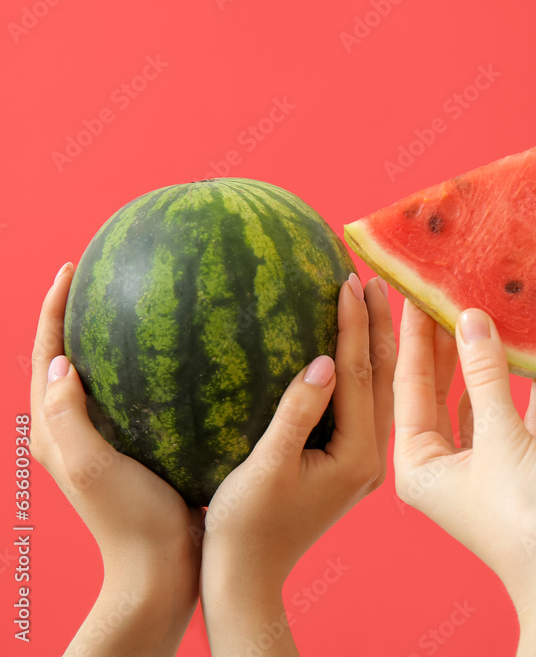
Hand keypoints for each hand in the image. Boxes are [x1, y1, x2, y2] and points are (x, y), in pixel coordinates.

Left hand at [30, 263, 202, 655]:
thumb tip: (60, 361)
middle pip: (67, 358)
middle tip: (102, 274)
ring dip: (113, 337)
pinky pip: (141, 396)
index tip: (70, 267)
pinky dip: (154, 369)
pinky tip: (190, 358)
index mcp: (54, 431)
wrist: (160, 568)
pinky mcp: (138, 449)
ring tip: (144, 303)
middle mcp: (74, 430)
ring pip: (104, 375)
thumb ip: (67, 416)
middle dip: (77, 314)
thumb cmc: (127, 520)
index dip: (51, 309)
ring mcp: (107, 440)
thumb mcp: (89, 465)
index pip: (44, 355)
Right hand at [200, 274, 394, 655]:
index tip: (353, 280)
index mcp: (359, 456)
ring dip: (382, 344)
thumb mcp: (267, 468)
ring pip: (383, 389)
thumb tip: (325, 361)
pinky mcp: (350, 460)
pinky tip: (359, 346)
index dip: (358, 327)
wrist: (246, 575)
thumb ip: (297, 414)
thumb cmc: (246, 526)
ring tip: (379, 298)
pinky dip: (369, 369)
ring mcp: (365, 459)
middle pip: (387, 378)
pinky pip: (369, 404)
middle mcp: (373, 456)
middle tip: (379, 276)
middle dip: (384, 327)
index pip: (365, 377)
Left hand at [393, 302, 535, 656]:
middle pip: (443, 392)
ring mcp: (488, 470)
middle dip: (448, 343)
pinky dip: (533, 392)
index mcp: (419, 466)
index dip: (414, 336)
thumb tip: (471, 318)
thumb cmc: (524, 519)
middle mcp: (447, 467)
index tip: (416, 289)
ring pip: (485, 403)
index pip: (410, 386)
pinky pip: (524, 420)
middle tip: (448, 289)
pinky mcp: (526, 472)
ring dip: (492, 364)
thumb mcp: (500, 438)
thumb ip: (486, 376)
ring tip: (492, 311)